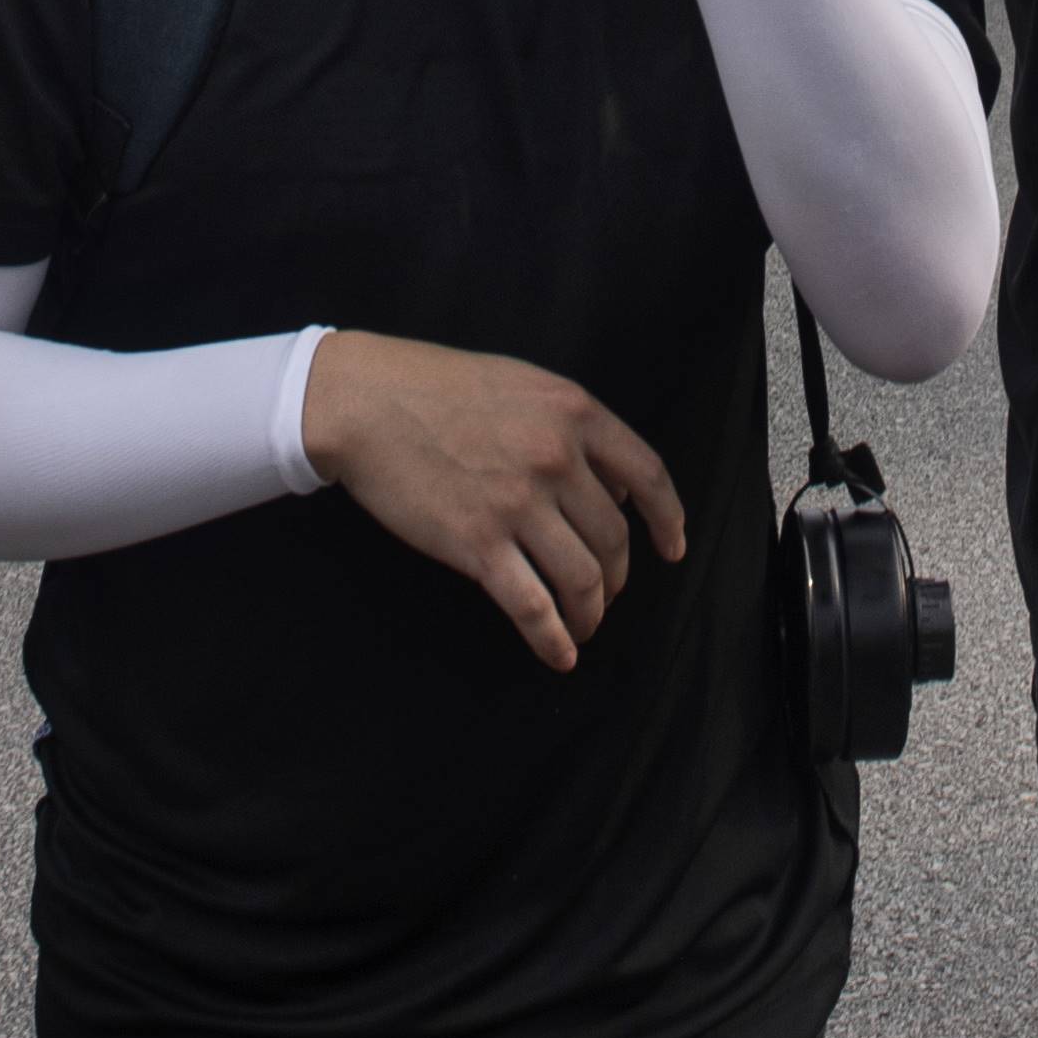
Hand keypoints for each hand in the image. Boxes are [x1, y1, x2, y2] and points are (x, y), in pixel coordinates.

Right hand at [300, 331, 688, 671]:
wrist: (365, 402)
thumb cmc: (437, 388)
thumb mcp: (521, 384)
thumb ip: (569, 427)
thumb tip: (610, 488)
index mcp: (574, 413)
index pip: (648, 475)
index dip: (667, 519)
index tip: (672, 549)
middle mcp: (557, 458)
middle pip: (613, 538)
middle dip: (615, 577)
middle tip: (604, 594)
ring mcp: (519, 503)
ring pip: (582, 578)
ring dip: (589, 613)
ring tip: (582, 626)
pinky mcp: (478, 544)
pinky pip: (532, 605)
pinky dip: (553, 639)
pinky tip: (559, 653)